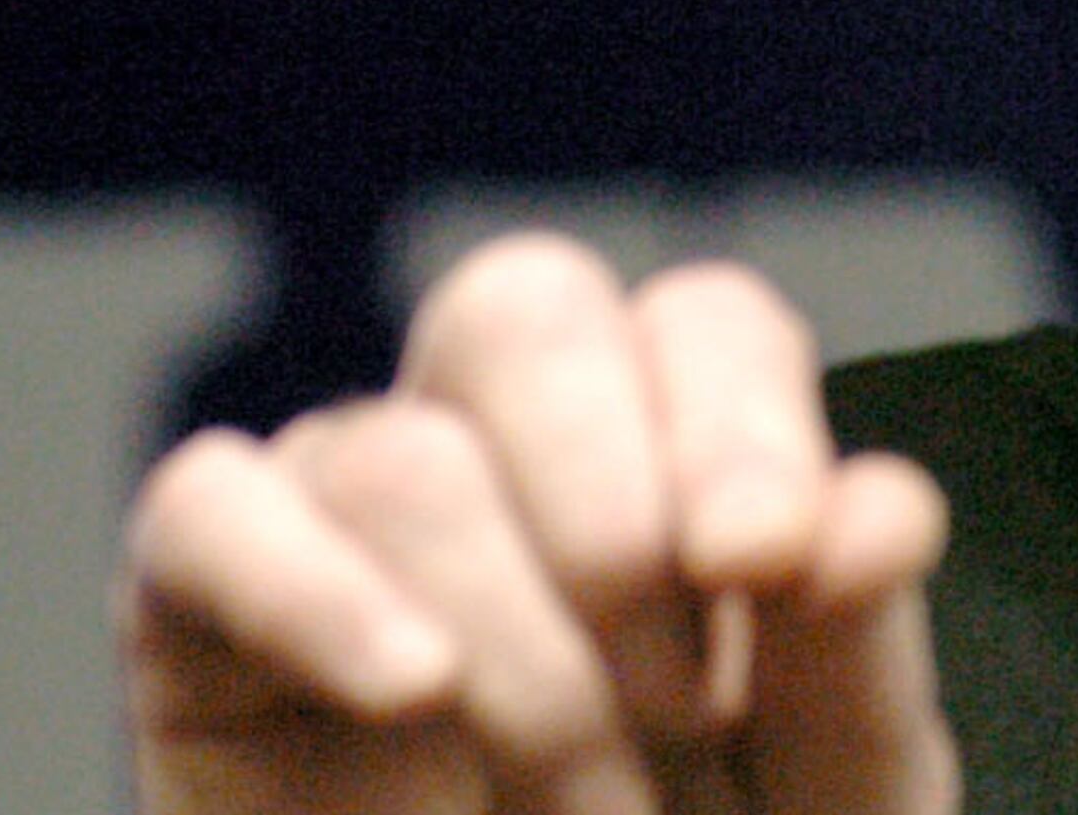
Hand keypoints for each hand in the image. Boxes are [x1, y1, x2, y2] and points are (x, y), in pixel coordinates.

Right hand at [116, 236, 958, 814]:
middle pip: (522, 311)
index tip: (763, 562)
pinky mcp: (194, 627)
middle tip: (675, 712)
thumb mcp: (823, 805)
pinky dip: (312, 591)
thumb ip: (855, 662)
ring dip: (514, 651)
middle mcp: (500, 462)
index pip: (703, 328)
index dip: (739, 418)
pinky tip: (415, 693)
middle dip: (609, 501)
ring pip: (396, 458)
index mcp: (670, 470)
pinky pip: (205, 513)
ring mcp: (340, 526)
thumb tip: (882, 507)